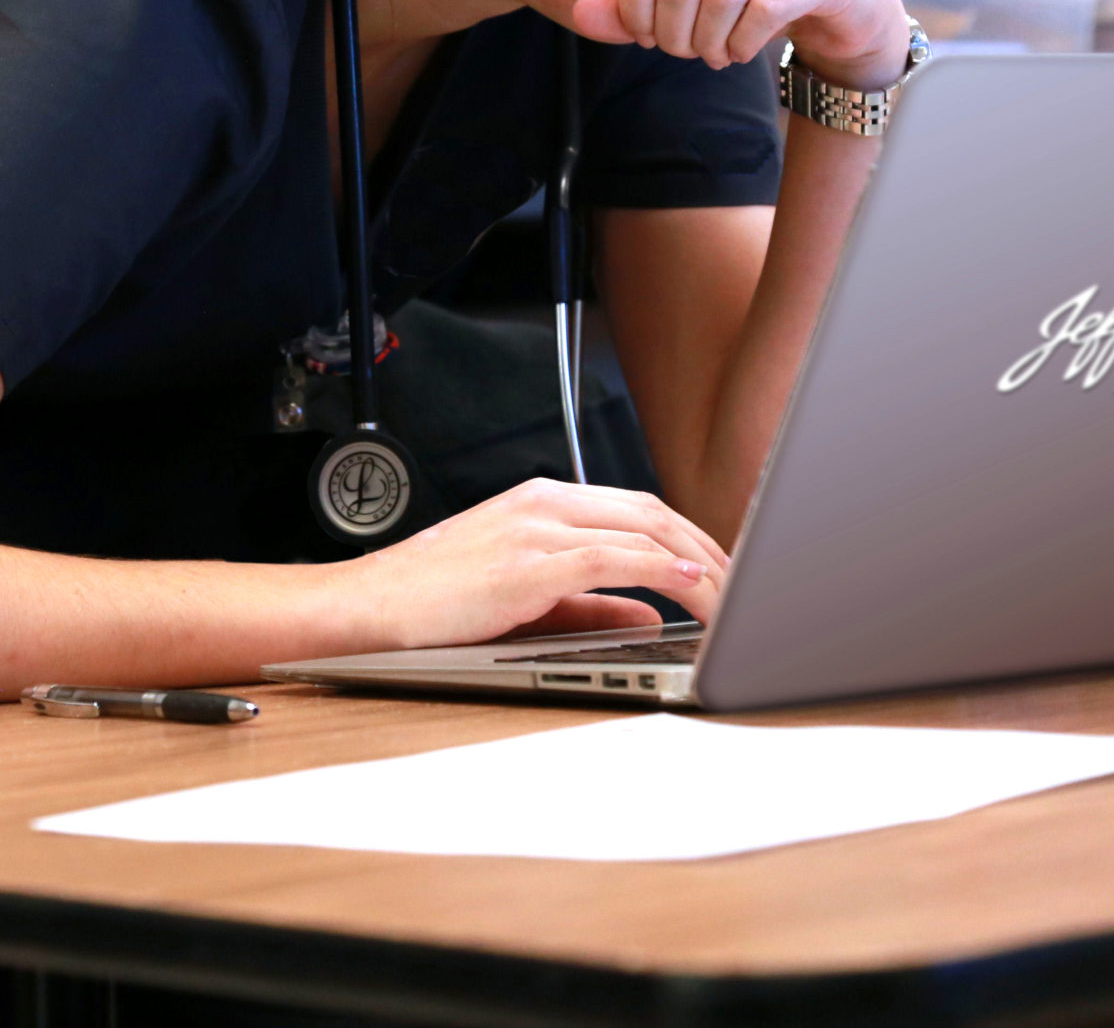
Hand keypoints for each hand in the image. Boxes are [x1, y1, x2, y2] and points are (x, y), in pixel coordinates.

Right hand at [343, 477, 730, 646]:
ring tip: (730, 596)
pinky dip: (660, 571)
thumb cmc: (438, 601)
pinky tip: (690, 587)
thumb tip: (653, 612)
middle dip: (706, 547)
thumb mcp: (528, 595)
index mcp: (544, 501)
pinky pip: (612, 559)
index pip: (638, 508)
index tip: (723, 567)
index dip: (690, 536)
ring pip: (642, 533)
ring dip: (696, 566)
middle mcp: (546, 503)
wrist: (372, 607)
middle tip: (742, 582)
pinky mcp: (529, 562)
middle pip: (652, 512)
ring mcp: (537, 528)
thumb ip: (593, 602)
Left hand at [572, 0, 909, 91]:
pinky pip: (766, 8)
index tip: (647, 37)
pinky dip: (744, 43)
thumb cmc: (762, 1)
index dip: (634, 5)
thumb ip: (636, 8)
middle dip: (673, 33)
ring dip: (709, 43)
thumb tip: (579, 14)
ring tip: (714, 56)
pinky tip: (741, 52)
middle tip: (684, 54)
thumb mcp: (692, 5)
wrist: (851, 11)